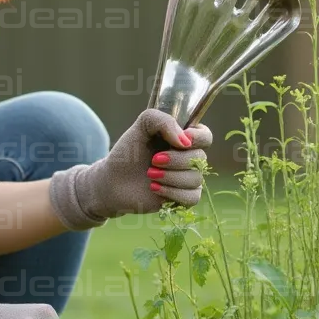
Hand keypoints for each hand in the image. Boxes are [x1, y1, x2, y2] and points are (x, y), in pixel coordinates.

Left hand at [49, 109, 212, 229]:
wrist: (112, 181)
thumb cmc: (127, 152)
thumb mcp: (141, 126)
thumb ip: (162, 120)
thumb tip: (185, 141)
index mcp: (182, 138)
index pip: (206, 136)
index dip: (198, 139)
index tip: (180, 142)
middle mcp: (188, 158)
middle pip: (200, 158)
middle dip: (176, 160)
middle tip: (153, 160)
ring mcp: (187, 179)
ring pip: (196, 179)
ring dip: (170, 177)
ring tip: (150, 174)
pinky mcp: (182, 198)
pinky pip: (193, 197)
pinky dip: (173, 193)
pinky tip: (154, 189)